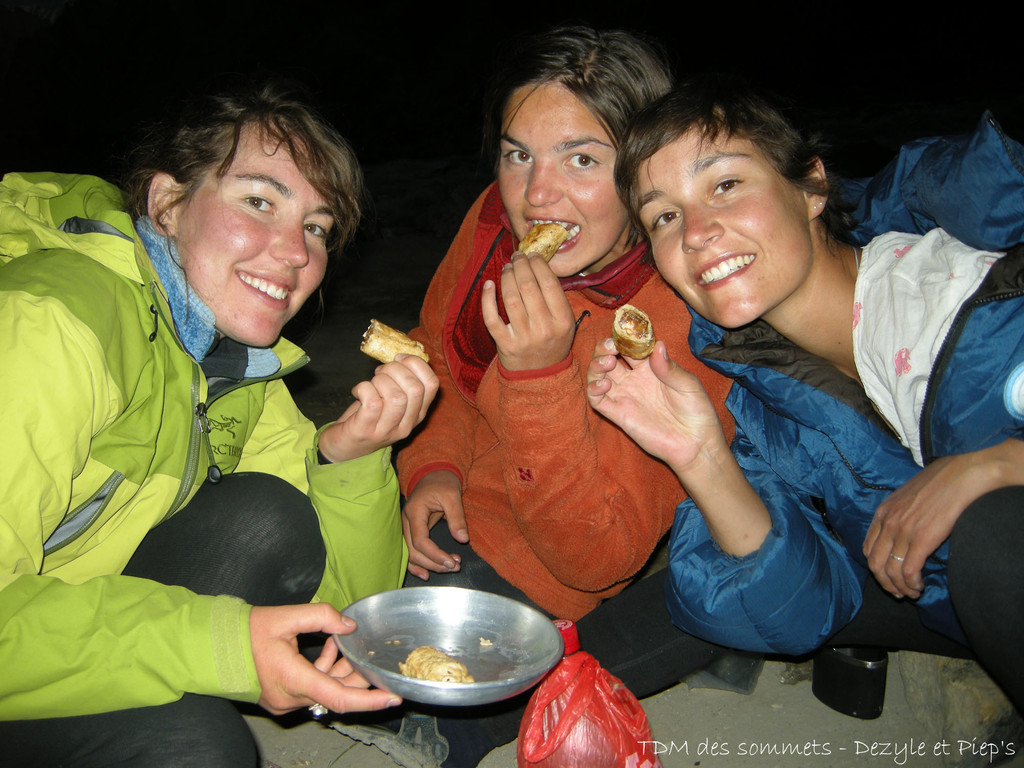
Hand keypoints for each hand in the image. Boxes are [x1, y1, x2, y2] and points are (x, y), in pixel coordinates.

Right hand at [249, 603, 400, 715]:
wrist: (213, 647)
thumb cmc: (245, 632)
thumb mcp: (285, 617)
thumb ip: (321, 616)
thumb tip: (349, 625)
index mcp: (293, 680)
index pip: (340, 698)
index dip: (370, 700)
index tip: (393, 696)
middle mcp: (291, 698)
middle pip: (337, 693)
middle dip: (357, 675)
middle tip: (370, 656)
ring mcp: (285, 702)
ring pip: (325, 691)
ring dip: (339, 670)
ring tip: (341, 643)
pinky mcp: (281, 699)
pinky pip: (312, 689)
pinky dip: (324, 672)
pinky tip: (327, 649)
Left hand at [318, 355, 438, 462]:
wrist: (345, 447)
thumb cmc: (369, 416)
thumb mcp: (391, 400)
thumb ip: (401, 382)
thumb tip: (402, 356)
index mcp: (418, 413)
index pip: (432, 384)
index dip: (416, 364)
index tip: (399, 358)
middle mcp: (407, 424)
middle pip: (415, 389)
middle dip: (395, 370)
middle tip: (380, 372)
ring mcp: (387, 430)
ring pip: (396, 397)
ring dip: (380, 380)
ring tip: (371, 383)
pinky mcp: (366, 431)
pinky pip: (372, 402)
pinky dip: (363, 388)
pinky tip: (357, 391)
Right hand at [401, 470, 466, 579]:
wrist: (434, 474)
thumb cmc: (442, 482)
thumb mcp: (453, 496)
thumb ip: (457, 518)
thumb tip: (463, 539)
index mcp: (414, 512)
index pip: (420, 540)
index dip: (435, 554)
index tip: (452, 561)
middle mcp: (406, 521)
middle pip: (413, 551)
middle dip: (433, 563)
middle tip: (454, 566)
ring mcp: (407, 527)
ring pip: (410, 553)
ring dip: (427, 565)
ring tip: (448, 569)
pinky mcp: (412, 531)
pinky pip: (410, 550)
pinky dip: (417, 564)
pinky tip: (426, 574)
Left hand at [481, 252, 575, 370]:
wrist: (540, 375)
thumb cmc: (552, 342)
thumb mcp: (564, 323)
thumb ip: (556, 298)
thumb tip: (537, 265)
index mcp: (563, 321)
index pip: (549, 284)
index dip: (538, 264)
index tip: (532, 255)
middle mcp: (544, 329)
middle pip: (528, 287)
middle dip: (521, 266)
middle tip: (517, 257)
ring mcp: (523, 337)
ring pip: (510, 298)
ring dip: (506, 277)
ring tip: (507, 268)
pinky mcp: (504, 344)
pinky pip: (491, 317)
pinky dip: (487, 299)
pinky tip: (488, 284)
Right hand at [588, 338, 769, 554]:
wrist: (695, 443)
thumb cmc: (697, 412)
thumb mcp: (688, 385)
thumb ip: (670, 368)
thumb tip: (657, 345)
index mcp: (651, 368)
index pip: (630, 346)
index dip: (625, 337)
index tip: (625, 332)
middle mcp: (634, 379)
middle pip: (609, 357)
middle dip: (605, 347)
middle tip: (611, 347)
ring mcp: (625, 396)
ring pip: (599, 374)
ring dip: (596, 364)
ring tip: (607, 362)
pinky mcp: (619, 414)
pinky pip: (597, 400)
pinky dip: (593, 389)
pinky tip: (604, 384)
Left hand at [863, 438, 1023, 598]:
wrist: (960, 476)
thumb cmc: (939, 483)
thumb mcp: (907, 496)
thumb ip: (899, 513)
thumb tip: (902, 530)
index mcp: (883, 512)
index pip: (867, 548)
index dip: (876, 568)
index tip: (887, 576)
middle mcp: (888, 523)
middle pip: (874, 564)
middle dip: (884, 583)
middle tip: (897, 592)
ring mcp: (903, 531)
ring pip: (891, 571)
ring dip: (899, 587)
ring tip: (911, 592)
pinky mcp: (921, 540)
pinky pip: (908, 571)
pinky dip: (912, 584)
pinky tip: (919, 586)